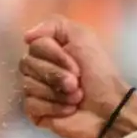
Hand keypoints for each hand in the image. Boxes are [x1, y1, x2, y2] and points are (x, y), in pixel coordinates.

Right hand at [17, 16, 132, 137]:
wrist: (110, 107)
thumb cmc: (99, 72)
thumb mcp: (83, 37)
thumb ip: (55, 25)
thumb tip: (26, 37)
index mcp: (47, 50)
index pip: (34, 46)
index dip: (55, 55)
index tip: (76, 65)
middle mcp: (37, 68)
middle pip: (27, 65)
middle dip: (56, 75)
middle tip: (76, 82)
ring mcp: (34, 91)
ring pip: (28, 85)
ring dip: (57, 93)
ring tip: (76, 97)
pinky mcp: (35, 112)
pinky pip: (31, 105)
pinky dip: (53, 107)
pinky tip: (69, 109)